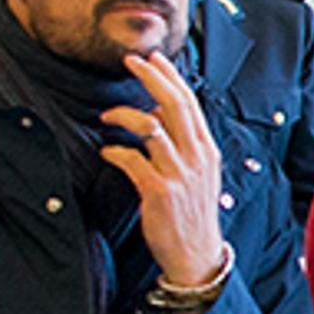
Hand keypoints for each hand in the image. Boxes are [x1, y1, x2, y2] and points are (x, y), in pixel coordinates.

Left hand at [99, 53, 232, 294]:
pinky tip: (107, 151)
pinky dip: (115, 151)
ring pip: (151, 127)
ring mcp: (180, 174)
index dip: (170, 77)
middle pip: (174, 105)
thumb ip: (179, 143)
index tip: (152, 58)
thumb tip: (154, 114)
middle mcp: (197, 157)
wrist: (197, 255)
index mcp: (207, 149)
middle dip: (151, 78)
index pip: (190, 103)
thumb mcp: (195, 173)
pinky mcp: (159, 191)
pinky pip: (131, 159)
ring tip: (106, 114)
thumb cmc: (191, 213)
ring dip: (124, 114)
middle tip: (130, 61)